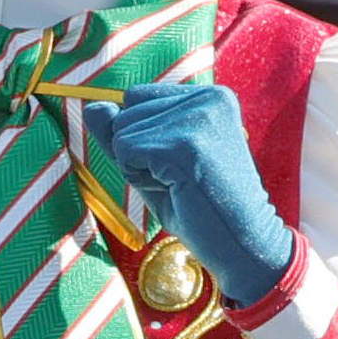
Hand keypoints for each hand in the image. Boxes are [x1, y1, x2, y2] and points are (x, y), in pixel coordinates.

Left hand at [96, 82, 298, 301]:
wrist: (244, 243)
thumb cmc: (199, 206)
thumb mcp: (154, 162)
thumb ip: (122, 133)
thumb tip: (93, 107)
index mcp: (209, 95)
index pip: (135, 97)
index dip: (142, 138)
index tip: (180, 163)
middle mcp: (207, 96)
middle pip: (124, 112)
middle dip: (138, 153)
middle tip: (182, 179)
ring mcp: (197, 117)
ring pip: (121, 132)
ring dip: (139, 168)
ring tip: (181, 185)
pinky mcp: (184, 143)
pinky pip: (124, 151)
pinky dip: (139, 178)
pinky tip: (177, 189)